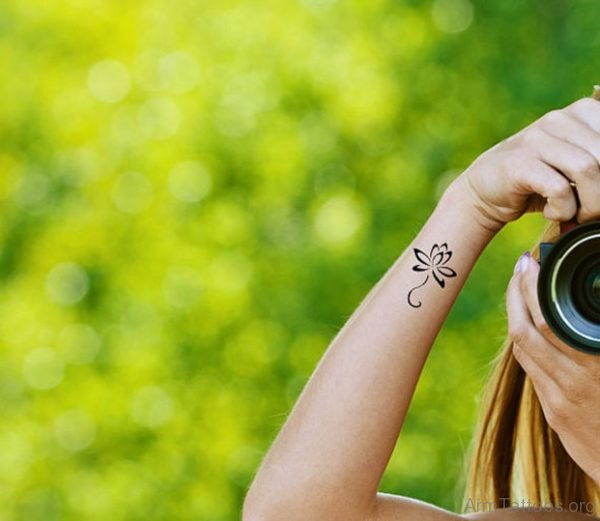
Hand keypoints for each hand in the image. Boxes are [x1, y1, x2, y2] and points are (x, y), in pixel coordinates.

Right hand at [452, 96, 599, 232]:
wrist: (484, 190)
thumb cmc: (538, 182)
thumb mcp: (576, 165)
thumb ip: (599, 163)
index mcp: (581, 112)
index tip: (598, 193)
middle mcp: (559, 119)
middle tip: (591, 212)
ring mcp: (536, 139)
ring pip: (588, 169)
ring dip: (589, 204)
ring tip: (575, 214)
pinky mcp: (518, 163)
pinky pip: (559, 188)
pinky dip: (563, 210)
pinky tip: (552, 212)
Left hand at [507, 251, 599, 487]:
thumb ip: (597, 333)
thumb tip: (594, 303)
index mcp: (594, 366)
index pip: (548, 322)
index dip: (532, 289)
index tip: (529, 262)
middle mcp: (571, 383)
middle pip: (524, 331)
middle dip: (515, 295)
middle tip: (520, 268)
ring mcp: (558, 400)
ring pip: (522, 349)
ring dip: (516, 314)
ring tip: (520, 288)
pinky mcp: (553, 413)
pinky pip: (530, 369)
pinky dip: (525, 342)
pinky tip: (529, 324)